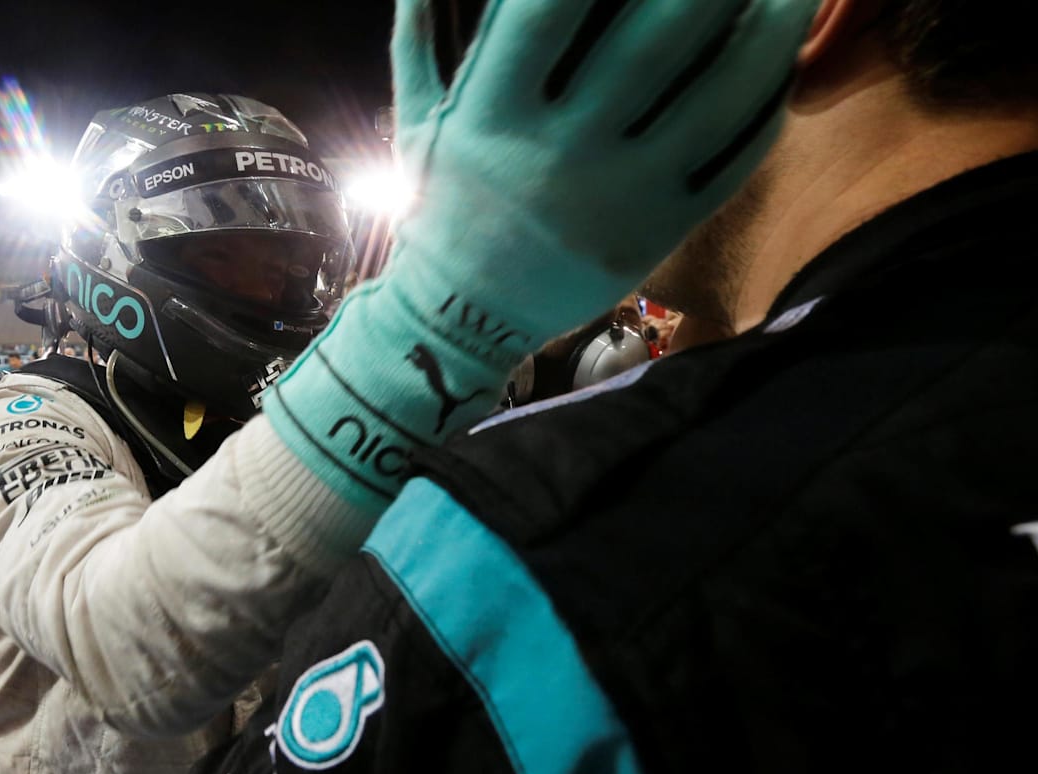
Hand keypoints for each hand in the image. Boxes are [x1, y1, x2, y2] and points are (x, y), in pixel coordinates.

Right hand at [387, 0, 813, 343]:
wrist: (464, 319)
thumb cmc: (442, 210)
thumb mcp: (419, 124)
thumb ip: (417, 40)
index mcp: (489, 117)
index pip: (543, 10)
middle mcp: (554, 155)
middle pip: (652, 39)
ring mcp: (614, 199)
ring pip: (713, 97)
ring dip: (764, 27)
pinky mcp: (655, 236)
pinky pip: (732, 162)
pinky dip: (766, 104)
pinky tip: (780, 60)